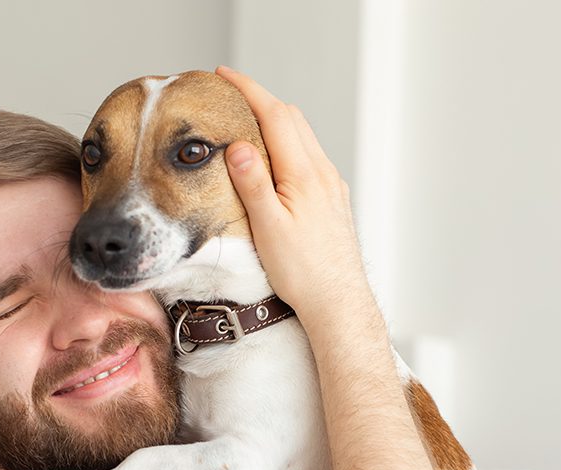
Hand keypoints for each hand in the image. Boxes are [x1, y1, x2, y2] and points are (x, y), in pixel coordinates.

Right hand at [215, 66, 364, 314]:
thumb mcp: (269, 228)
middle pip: (291, 120)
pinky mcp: (332, 201)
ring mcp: (330, 186)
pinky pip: (309, 158)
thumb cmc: (302, 272)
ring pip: (303, 138)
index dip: (248, 91)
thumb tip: (238, 145)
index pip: (275, 116)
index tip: (223, 76)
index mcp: (304, 174)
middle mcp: (322, 173)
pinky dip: (288, 145)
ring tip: (247, 124)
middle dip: (260, 100)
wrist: (338, 302)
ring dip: (275, 122)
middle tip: (230, 96)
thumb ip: (254, 184)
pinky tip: (274, 161)